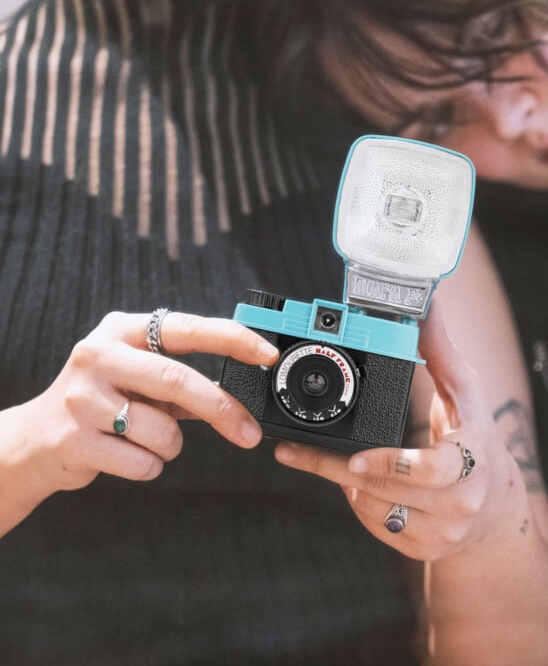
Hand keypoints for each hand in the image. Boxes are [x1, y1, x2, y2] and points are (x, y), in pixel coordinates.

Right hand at [18, 311, 278, 495]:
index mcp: (120, 330)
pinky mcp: (74, 438)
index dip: (232, 339)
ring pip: (162, 430)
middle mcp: (98, 355)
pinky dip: (149, 466)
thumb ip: (180, 375)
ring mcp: (81, 396)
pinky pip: (142, 462)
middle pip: (177, 380)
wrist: (34, 441)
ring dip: (171, 445)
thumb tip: (242, 387)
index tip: (266, 353)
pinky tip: (125, 455)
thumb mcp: (136, 375)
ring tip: (148, 440)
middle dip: (221, 410)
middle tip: (249, 432)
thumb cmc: (101, 402)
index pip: (187, 327)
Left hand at [274, 297, 523, 560]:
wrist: (495, 507)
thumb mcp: (466, 393)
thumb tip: (426, 305)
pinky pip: (375, 525)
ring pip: (373, 510)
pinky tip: (353, 481)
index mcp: (470, 461)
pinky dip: (357, 500)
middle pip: (386, 491)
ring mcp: (440, 532)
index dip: (392, 465)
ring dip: (343, 482)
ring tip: (325, 457)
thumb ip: (441, 350)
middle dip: (335, 470)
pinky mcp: (421, 549)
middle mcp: (458, 503)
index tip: (355, 458)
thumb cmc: (475, 438)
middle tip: (292, 450)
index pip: (431, 470)